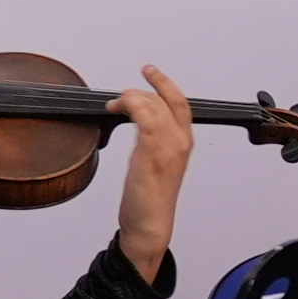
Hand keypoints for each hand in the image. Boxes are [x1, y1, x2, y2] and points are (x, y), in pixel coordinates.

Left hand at [107, 66, 196, 283]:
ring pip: (153, 105)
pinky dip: (129, 106)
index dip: (166, 85)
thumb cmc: (148, 201)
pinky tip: (115, 111)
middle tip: (131, 84)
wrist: (149, 225)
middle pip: (169, 100)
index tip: (151, 73)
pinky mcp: (151, 153)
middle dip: (151, 84)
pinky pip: (143, 117)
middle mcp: (180, 142)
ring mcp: (168, 147)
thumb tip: (138, 125)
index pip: (180, 104)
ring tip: (114, 106)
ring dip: (131, 98)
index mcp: (183, 144)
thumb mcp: (153, 166)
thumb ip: (152, 143)